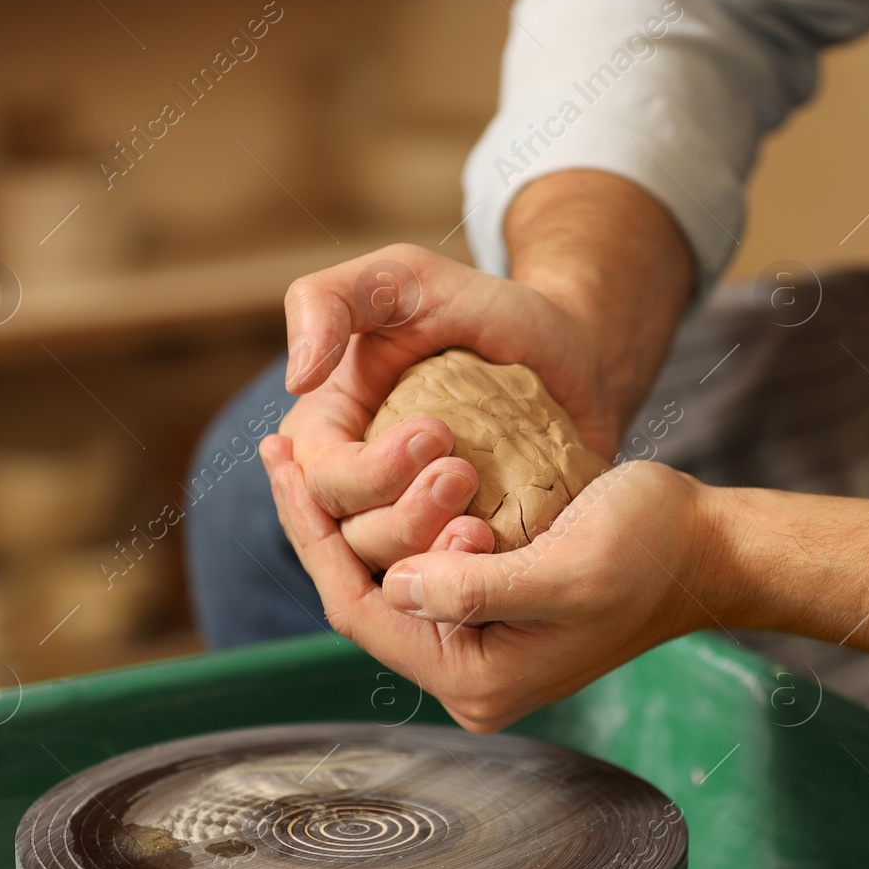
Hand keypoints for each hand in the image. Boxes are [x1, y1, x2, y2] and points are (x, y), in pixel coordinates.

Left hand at [261, 432, 719, 731]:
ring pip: (386, 578)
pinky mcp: (492, 608)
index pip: (362, 611)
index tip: (282, 462)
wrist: (708, 550)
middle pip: (362, 598)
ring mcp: (480, 643)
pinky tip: (364, 473)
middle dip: (319, 523)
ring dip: (347, 516)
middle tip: (276, 448)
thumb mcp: (564, 570)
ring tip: (304, 453)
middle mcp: (469, 673)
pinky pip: (420, 564)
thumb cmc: (650, 551)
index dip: (312, 535)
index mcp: (478, 680)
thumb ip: (476, 589)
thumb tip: (395, 585)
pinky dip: (389, 517)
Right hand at [278, 242, 618, 572]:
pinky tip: (499, 554)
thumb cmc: (484, 309)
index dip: (370, 471)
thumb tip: (296, 380)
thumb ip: (330, 300)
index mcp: (328, 435)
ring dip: (435, 553)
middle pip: (355, 539)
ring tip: (481, 522)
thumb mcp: (406, 278)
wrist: (572, 350)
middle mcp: (360, 491)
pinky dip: (471, 581)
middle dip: (404, 515)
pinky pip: (456, 590)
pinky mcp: (468, 552)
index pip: (323, 481)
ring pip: (399, 576)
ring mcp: (416, 526)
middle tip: (463, 473)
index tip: (436, 431)